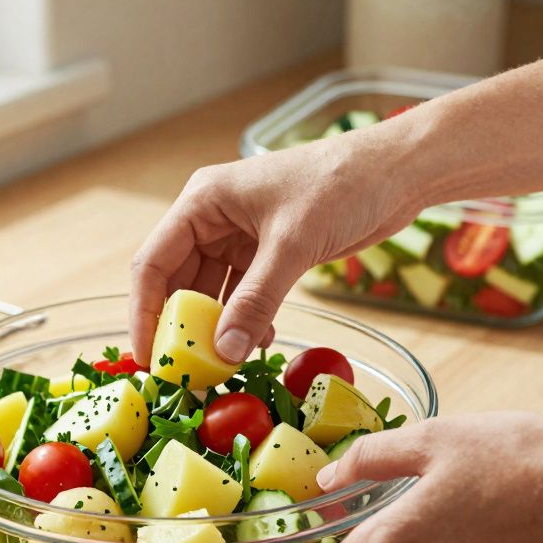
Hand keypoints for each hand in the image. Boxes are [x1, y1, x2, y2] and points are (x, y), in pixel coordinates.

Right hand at [128, 130, 422, 365]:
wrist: (397, 172)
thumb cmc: (341, 185)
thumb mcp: (293, 245)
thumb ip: (257, 301)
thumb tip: (224, 352)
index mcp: (203, 201)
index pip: (153, 263)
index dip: (145, 312)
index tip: (148, 356)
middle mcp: (213, 218)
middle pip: (179, 282)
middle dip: (184, 327)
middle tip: (189, 370)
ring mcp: (241, 236)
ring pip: (213, 293)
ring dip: (219, 327)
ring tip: (227, 362)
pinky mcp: (268, 252)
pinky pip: (244, 295)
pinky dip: (248, 320)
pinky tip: (263, 340)